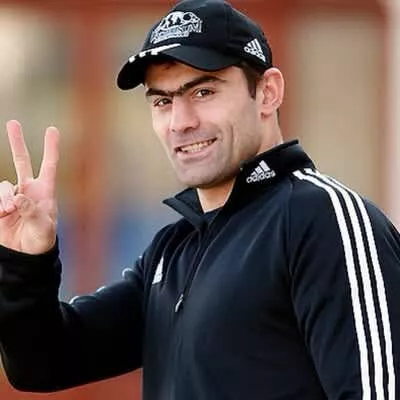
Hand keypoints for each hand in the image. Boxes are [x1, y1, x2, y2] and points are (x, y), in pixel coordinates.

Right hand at [0, 120, 59, 254]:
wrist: (26, 254)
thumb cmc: (41, 240)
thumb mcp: (42, 227)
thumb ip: (31, 211)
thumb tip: (17, 197)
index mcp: (45, 191)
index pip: (49, 165)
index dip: (51, 148)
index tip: (52, 129)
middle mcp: (29, 189)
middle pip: (22, 161)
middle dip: (17, 142)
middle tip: (13, 122)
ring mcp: (13, 196)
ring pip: (3, 185)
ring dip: (4, 197)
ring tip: (9, 212)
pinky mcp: (1, 205)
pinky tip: (3, 215)